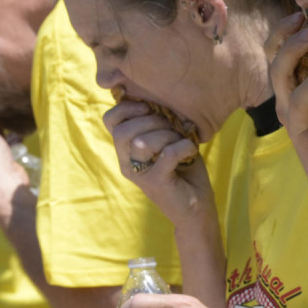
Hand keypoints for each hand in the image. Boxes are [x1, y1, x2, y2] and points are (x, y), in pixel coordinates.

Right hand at [104, 99, 212, 227]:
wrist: (197, 209)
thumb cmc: (184, 171)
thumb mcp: (170, 140)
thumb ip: (160, 122)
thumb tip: (160, 98)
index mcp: (127, 150)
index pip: (110, 120)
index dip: (127, 107)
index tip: (149, 106)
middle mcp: (127, 163)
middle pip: (122, 131)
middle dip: (151, 121)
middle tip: (171, 127)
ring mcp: (140, 175)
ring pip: (141, 142)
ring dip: (167, 135)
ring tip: (180, 141)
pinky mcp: (156, 183)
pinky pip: (166, 154)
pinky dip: (183, 147)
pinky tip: (191, 151)